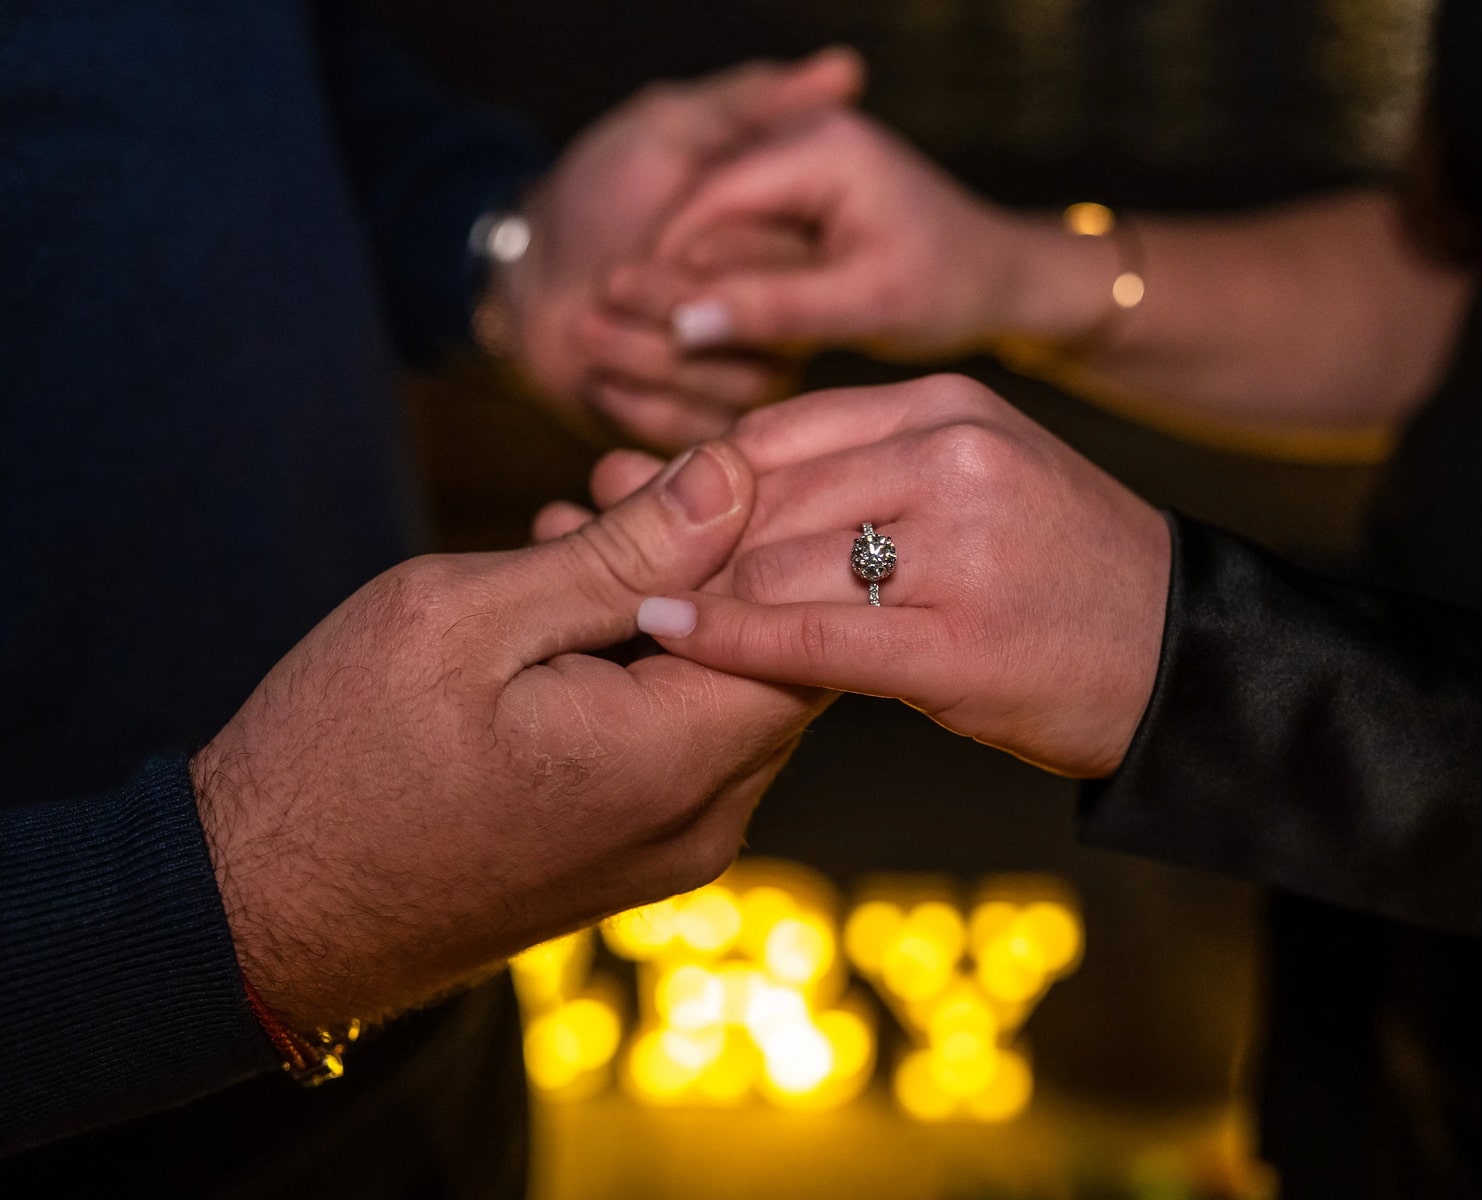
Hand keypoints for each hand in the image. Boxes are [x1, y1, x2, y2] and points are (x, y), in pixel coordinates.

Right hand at [191, 442, 827, 1029]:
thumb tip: (733, 478)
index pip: (808, 627)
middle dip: (717, 556)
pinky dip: (648, 664)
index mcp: (673, 762)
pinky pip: (683, 739)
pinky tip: (569, 607)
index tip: (698, 459)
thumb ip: (621, 554)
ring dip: (674, 604)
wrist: (258, 914)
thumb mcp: (468, 621)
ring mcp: (674, 847)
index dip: (771, 531)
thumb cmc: (338, 759)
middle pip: (777, 658)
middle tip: (617, 479)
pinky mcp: (635, 853)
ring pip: (728, 693)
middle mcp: (703, 820)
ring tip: (578, 526)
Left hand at [492, 49, 862, 449]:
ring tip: (587, 328)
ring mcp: (740, 378)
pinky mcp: (699, 425)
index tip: (658, 240)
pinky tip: (596, 378)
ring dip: (644, 359)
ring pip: (730, 394)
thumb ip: (752, 106)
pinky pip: (693, 435)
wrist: (526, 271)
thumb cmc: (598, 192)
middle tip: (609, 283)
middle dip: (673, 311)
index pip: (787, 269)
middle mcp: (774, 321)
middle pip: (763, 340)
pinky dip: (636, 406)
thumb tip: (847, 68)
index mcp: (780, 252)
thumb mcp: (670, 129)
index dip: (727, 260)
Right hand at [610, 111, 1105, 361]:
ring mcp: (795, 160)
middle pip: (700, 206)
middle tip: (617, 341)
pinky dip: (716, 281)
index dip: (664, 264)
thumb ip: (777, 310)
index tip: (630, 327)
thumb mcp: (869, 305)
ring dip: (686, 282)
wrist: (999, 277)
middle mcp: (800, 137)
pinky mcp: (794, 193)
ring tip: (652, 345)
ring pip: (711, 224)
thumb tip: (684, 325)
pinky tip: (698, 333)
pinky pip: (733, 235)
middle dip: (666, 275)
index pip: (709, 198)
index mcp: (822, 147)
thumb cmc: (951, 289)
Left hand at [629, 374, 1171, 777]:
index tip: (627, 509)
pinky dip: (726, 639)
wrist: (1182, 657)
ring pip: (774, 563)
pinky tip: (668, 634)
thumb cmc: (1058, 572)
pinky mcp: (958, 646)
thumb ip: (859, 469)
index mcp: (947, 408)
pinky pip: (810, 637)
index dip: (691, 478)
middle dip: (675, 539)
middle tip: (594, 561)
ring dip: (693, 593)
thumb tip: (709, 476)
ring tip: (619, 612)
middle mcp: (951, 458)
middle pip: (762, 495)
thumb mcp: (973, 477)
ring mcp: (959, 550)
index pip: (777, 431)